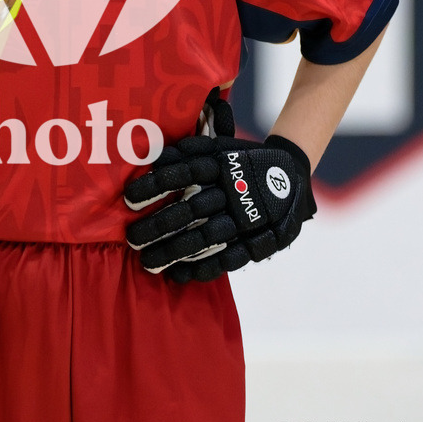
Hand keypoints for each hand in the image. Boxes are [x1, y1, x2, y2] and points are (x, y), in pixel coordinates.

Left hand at [124, 131, 315, 282]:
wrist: (295, 176)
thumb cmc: (245, 160)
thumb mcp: (224, 146)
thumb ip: (192, 148)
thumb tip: (157, 149)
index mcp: (224, 162)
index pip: (185, 172)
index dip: (156, 184)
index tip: (128, 198)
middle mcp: (235, 190)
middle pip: (190, 209)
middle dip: (158, 225)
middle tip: (130, 238)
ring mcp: (249, 217)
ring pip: (205, 237)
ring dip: (174, 251)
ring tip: (147, 262)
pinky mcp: (262, 240)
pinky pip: (230, 258)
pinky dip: (204, 268)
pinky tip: (179, 274)